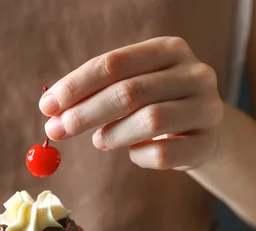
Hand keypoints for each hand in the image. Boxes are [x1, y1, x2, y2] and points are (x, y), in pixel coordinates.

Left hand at [40, 36, 223, 169]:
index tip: (47, 106)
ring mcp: (207, 108)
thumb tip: (52, 110)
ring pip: (151, 120)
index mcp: (168, 49)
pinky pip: (165, 154)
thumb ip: (96, 93)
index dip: (76, 86)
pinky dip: (140, 156)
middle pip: (129, 92)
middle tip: (55, 131)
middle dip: (84, 113)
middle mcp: (194, 73)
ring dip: (113, 135)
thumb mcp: (131, 88)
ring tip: (99, 141)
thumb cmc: (156, 105)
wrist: (205, 131)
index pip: (114, 64)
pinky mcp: (209, 143)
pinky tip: (134, 152)